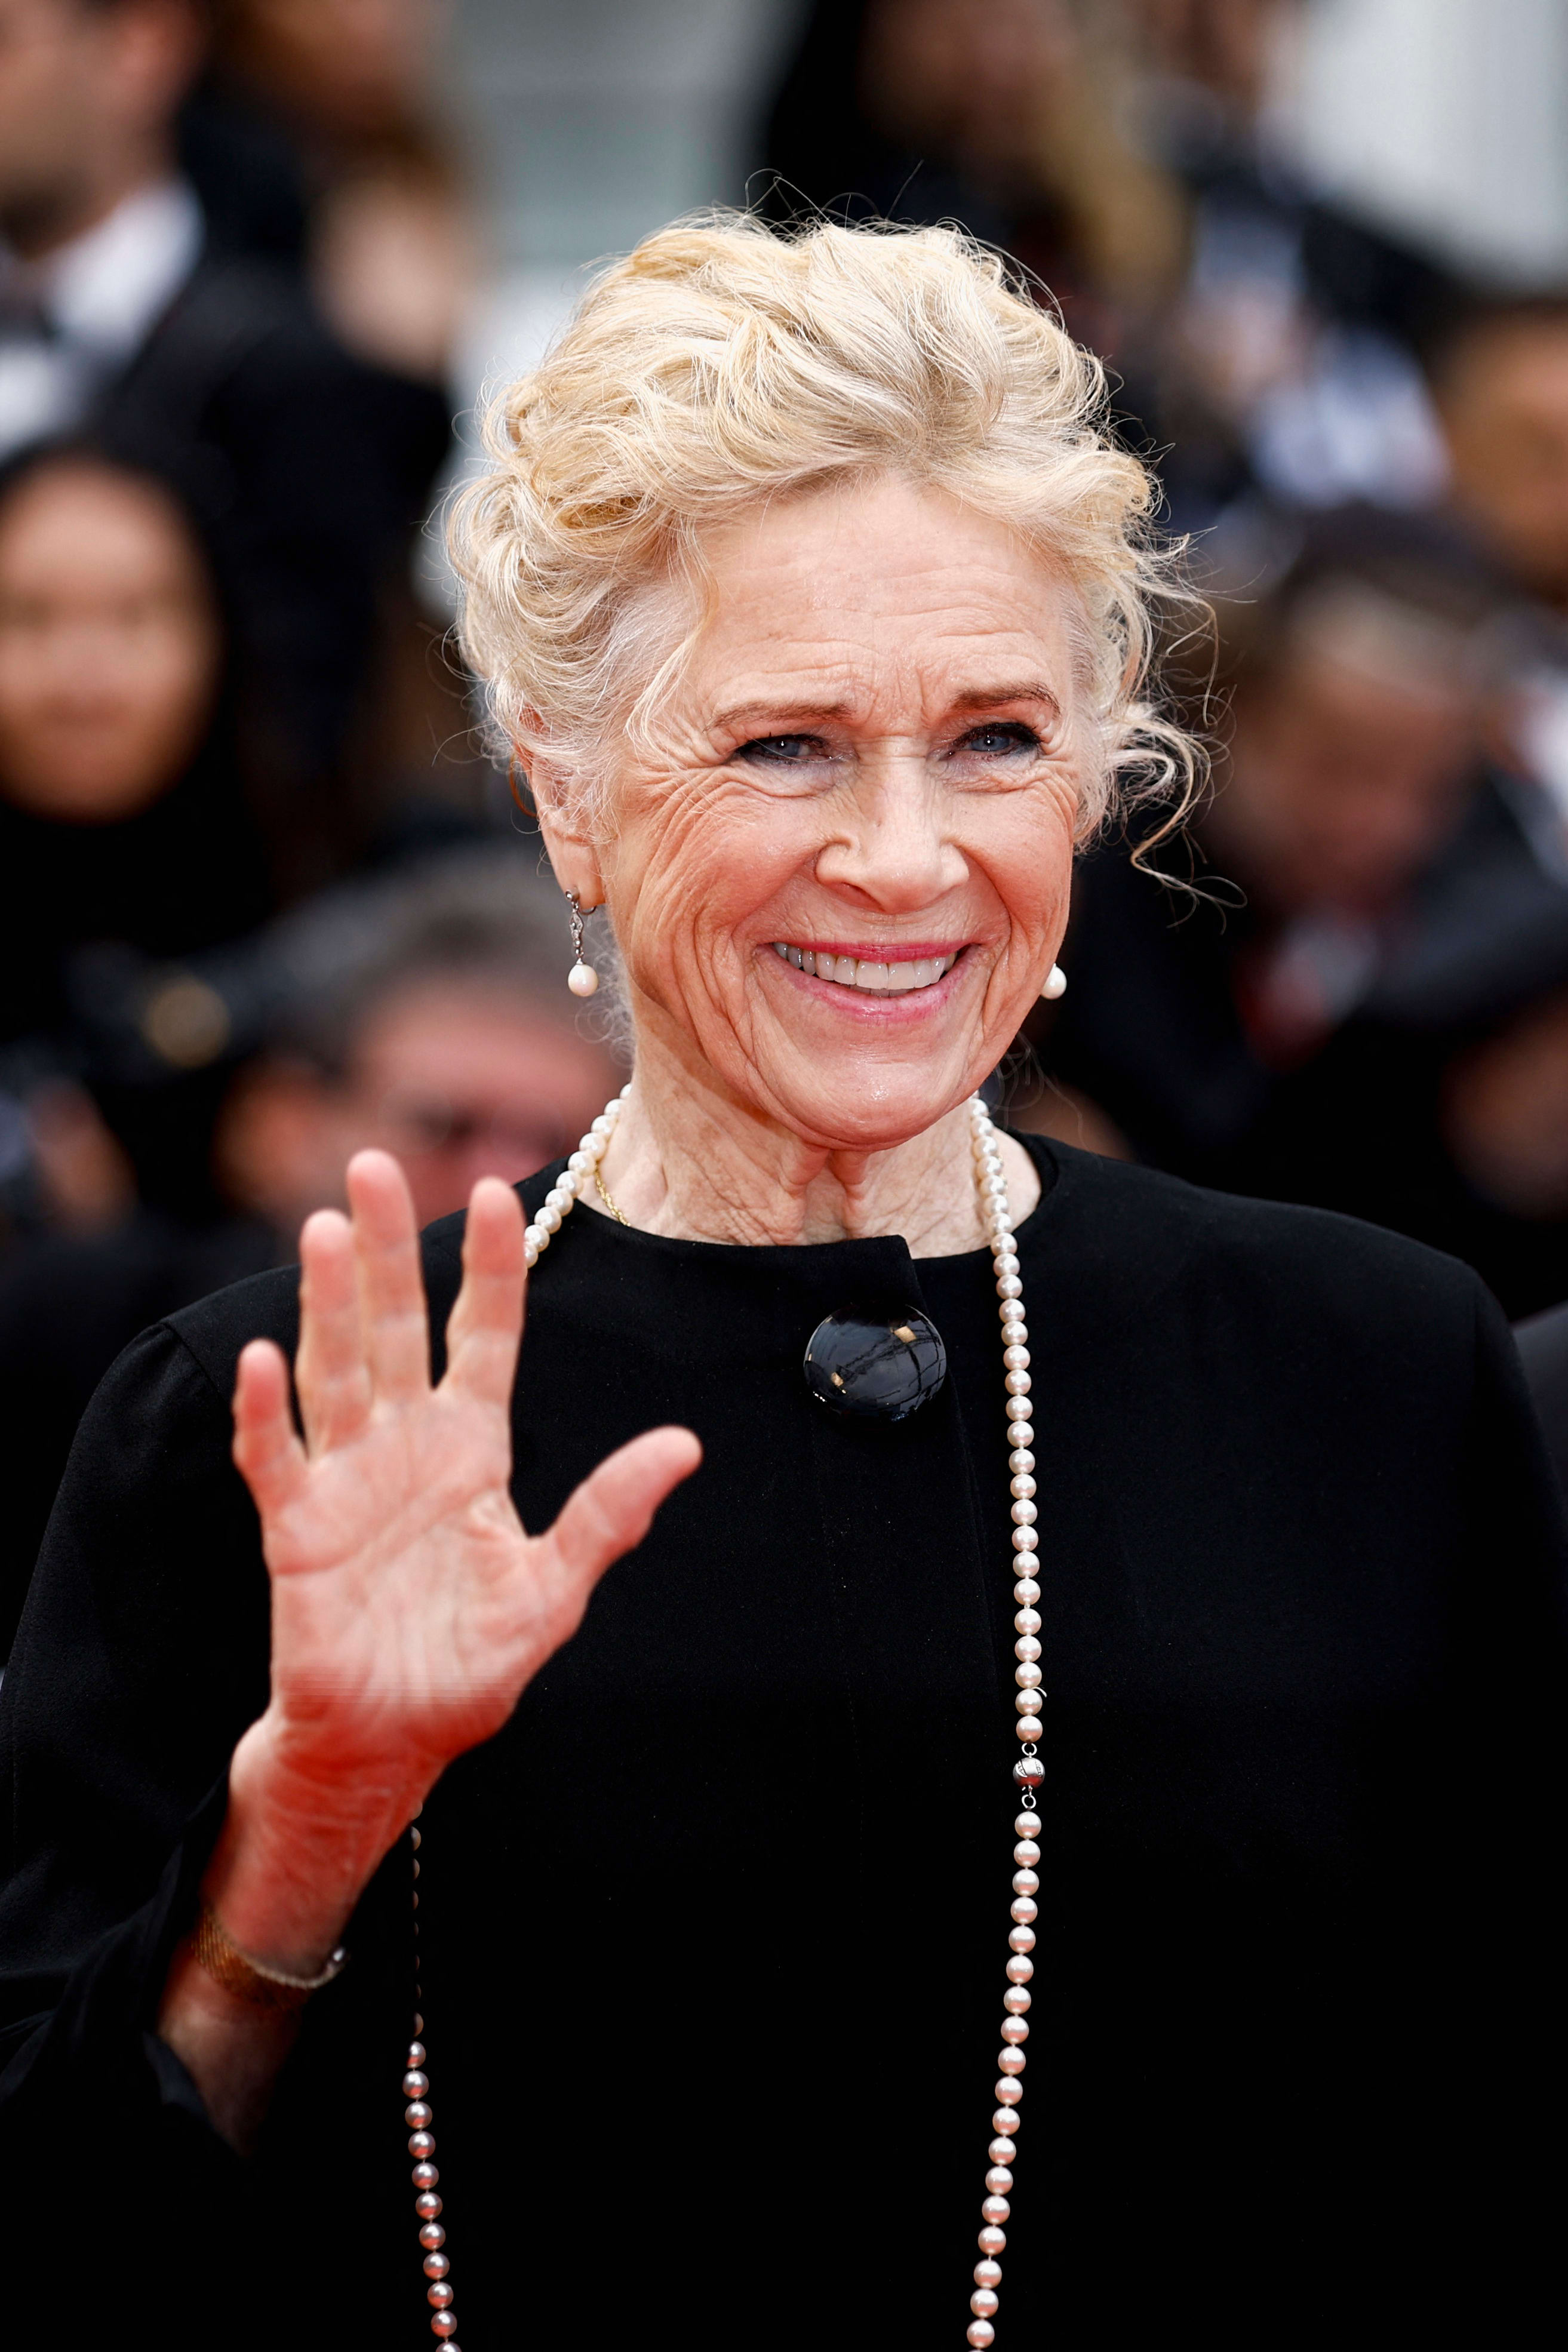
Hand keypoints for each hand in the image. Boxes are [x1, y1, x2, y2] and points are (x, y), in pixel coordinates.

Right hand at [227, 1151, 699, 1889]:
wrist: (392, 1744)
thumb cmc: (469, 1667)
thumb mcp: (555, 1589)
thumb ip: (609, 1515)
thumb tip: (685, 1446)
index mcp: (471, 1448)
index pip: (482, 1335)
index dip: (488, 1267)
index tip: (491, 1188)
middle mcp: (404, 1446)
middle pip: (395, 1327)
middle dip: (388, 1248)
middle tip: (372, 1161)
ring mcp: (345, 1482)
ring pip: (334, 1371)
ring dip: (328, 1302)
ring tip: (329, 1227)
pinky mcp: (295, 1532)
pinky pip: (276, 1459)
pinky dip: (265, 1411)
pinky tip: (263, 1357)